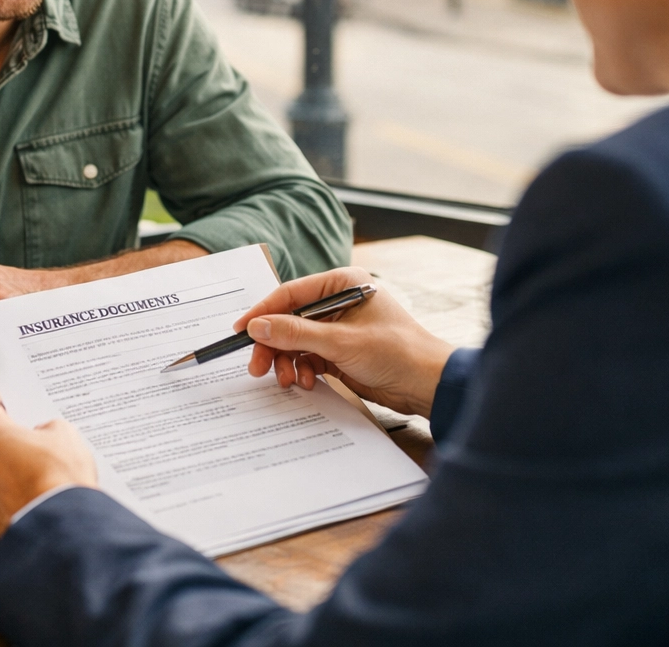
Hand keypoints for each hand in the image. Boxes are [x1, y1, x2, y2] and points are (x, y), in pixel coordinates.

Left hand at [0, 383, 97, 537]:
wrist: (59, 524)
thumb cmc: (57, 473)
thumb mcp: (63, 432)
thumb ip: (46, 427)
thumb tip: (41, 436)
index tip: (7, 398)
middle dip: (4, 436)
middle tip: (31, 439)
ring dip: (2, 466)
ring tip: (34, 471)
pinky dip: (3, 492)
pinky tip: (28, 492)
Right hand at [234, 266, 455, 417]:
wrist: (428, 385)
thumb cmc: (398, 352)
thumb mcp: (341, 342)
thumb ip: (296, 333)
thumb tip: (257, 326)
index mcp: (342, 284)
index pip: (291, 293)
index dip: (263, 312)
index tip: (240, 330)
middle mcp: (337, 302)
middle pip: (289, 320)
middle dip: (273, 345)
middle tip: (257, 367)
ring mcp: (338, 328)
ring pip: (296, 341)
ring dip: (287, 362)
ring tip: (288, 381)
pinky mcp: (339, 351)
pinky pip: (308, 357)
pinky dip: (302, 370)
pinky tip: (307, 382)